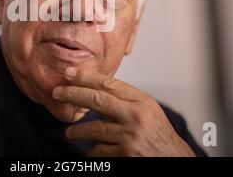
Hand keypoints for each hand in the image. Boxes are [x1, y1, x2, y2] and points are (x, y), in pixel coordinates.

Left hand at [52, 67, 194, 156]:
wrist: (175, 160)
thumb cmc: (158, 134)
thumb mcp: (147, 110)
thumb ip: (124, 100)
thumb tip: (94, 90)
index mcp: (141, 101)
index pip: (109, 84)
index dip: (86, 77)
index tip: (69, 73)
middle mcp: (136, 116)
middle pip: (98, 100)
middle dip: (73, 94)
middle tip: (56, 92)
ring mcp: (130, 136)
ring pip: (94, 128)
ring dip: (77, 131)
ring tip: (69, 132)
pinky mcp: (126, 154)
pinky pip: (99, 150)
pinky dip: (91, 150)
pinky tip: (89, 150)